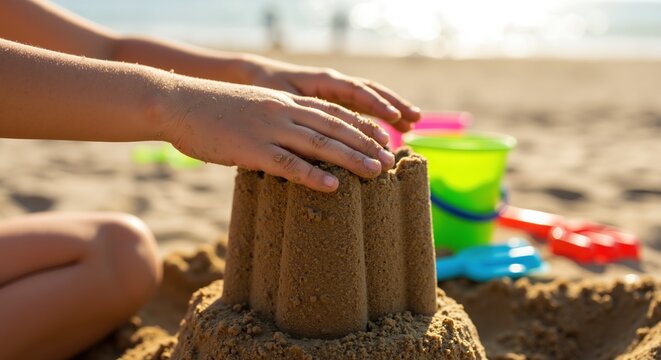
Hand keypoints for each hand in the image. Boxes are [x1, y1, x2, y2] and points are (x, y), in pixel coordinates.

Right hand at [159, 77, 394, 191]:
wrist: (177, 102)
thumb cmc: (213, 109)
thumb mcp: (253, 106)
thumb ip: (277, 119)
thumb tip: (295, 142)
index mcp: (285, 100)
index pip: (333, 112)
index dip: (361, 126)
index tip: (383, 139)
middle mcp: (284, 111)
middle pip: (334, 128)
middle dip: (365, 144)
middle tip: (389, 161)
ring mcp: (268, 129)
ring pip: (319, 144)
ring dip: (350, 159)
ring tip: (375, 173)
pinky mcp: (251, 148)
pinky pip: (287, 164)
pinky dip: (312, 176)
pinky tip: (333, 186)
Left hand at [243, 55, 420, 131]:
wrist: (259, 78)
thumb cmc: (267, 90)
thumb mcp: (281, 103)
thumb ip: (299, 117)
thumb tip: (315, 143)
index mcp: (324, 82)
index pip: (355, 91)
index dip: (375, 104)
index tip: (393, 116)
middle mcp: (335, 85)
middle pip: (371, 93)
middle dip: (394, 105)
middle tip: (415, 119)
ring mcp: (338, 93)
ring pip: (371, 100)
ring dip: (392, 110)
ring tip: (413, 124)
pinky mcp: (337, 102)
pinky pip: (364, 108)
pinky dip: (380, 117)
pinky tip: (395, 128)